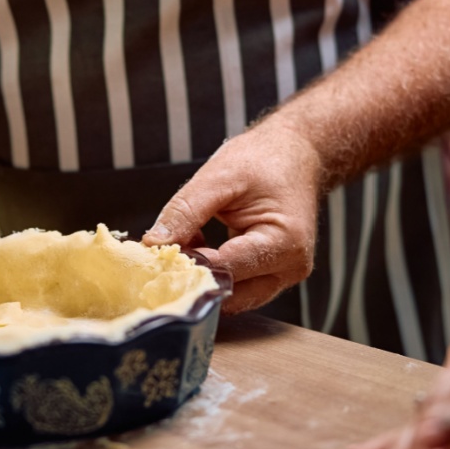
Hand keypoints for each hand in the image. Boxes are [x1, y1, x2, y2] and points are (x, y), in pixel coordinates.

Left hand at [142, 117, 321, 313]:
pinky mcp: (274, 274)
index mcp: (284, 242)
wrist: (296, 153)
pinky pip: (237, 285)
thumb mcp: (219, 177)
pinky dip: (214, 270)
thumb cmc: (265, 159)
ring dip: (203, 274)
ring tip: (188, 240)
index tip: (158, 252)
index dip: (189, 263)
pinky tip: (200, 244)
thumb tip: (153, 244)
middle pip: (230, 291)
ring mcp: (284, 274)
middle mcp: (290, 267)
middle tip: (166, 250)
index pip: (226, 268)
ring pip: (232, 295)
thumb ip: (185, 211)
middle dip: (195, 275)